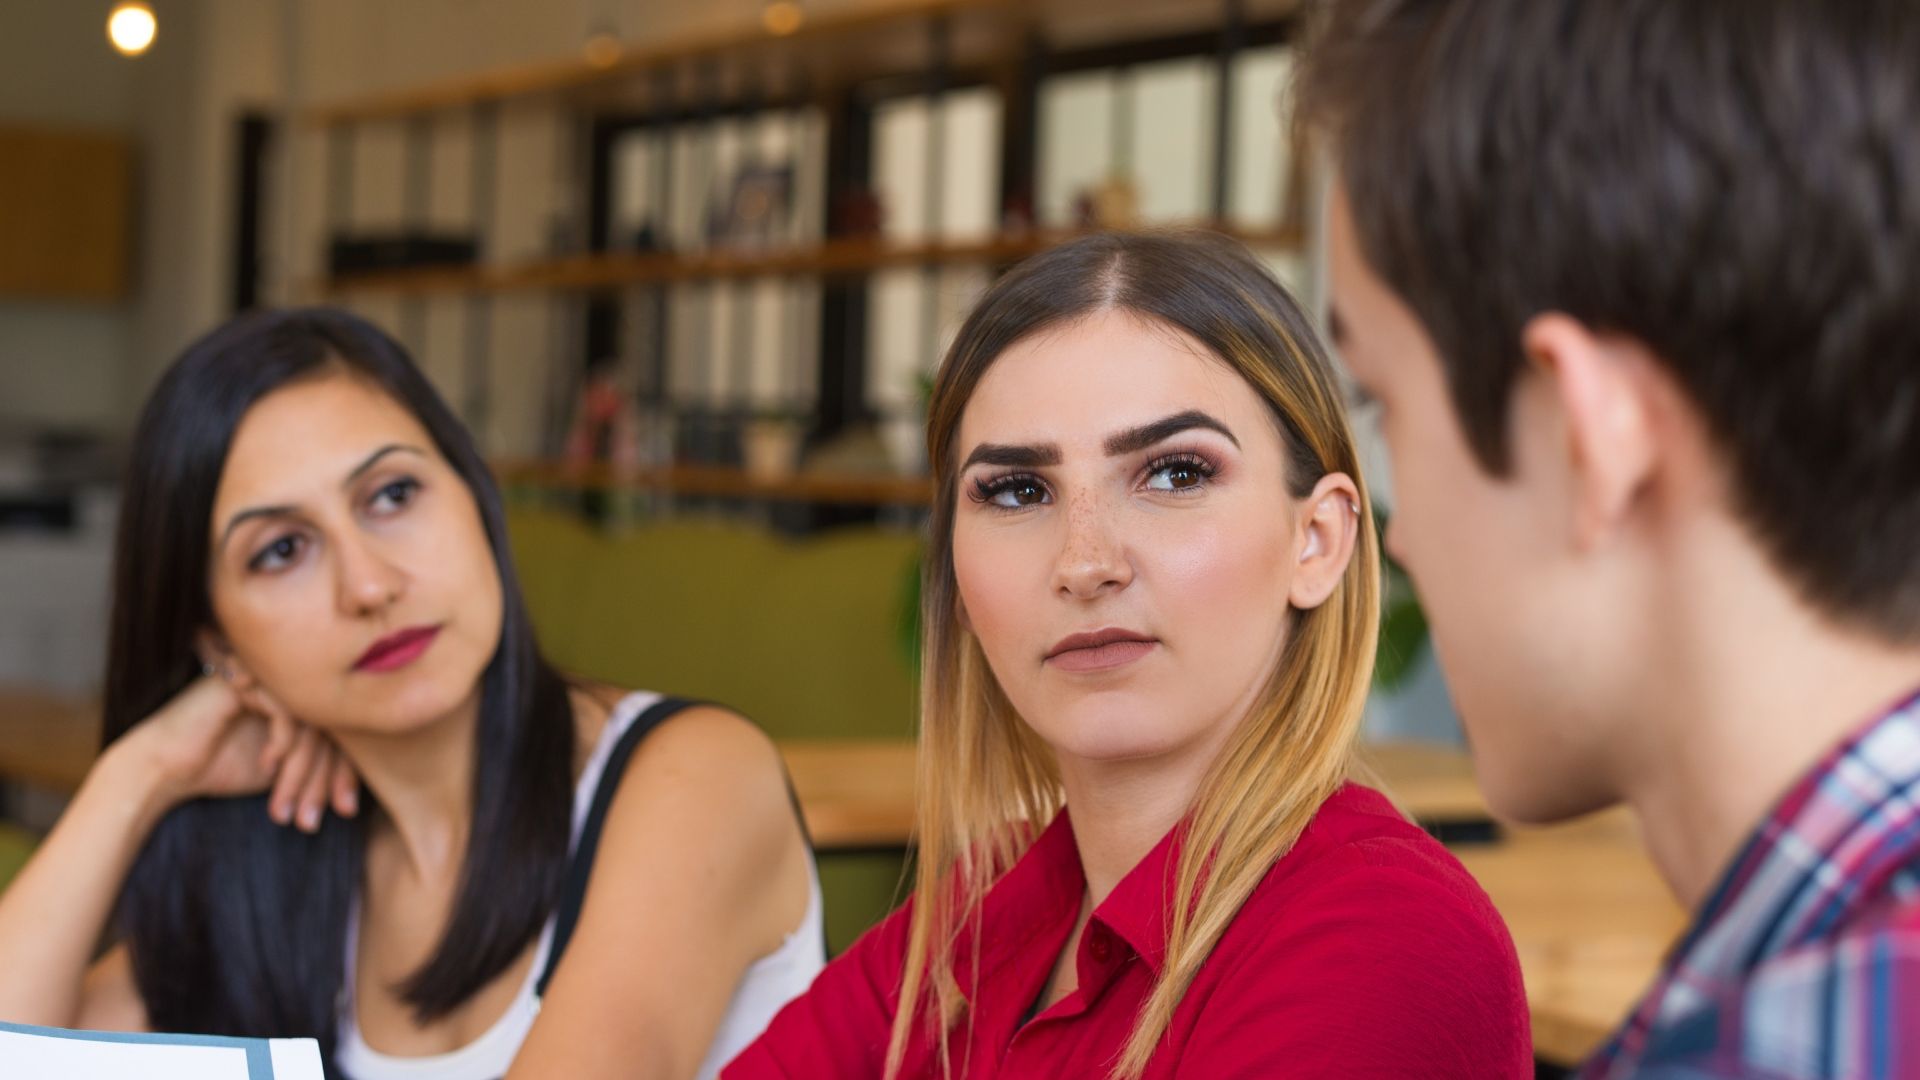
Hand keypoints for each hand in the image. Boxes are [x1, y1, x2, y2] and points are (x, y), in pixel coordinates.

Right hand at [125, 673, 359, 831]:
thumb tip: (360, 796)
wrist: (163, 769)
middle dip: (327, 779)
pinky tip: (267, 767)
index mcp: (303, 703)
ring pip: (311, 723)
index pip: (342, 734)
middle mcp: (289, 687)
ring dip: (302, 773)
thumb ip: (318, 767)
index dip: (346, 774)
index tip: (346, 811)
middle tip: (321, 817)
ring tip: (290, 809)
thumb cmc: (220, 769)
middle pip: (332, 729)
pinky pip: (285, 709)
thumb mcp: (283, 773)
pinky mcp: (243, 680)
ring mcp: (267, 679)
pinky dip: (282, 742)